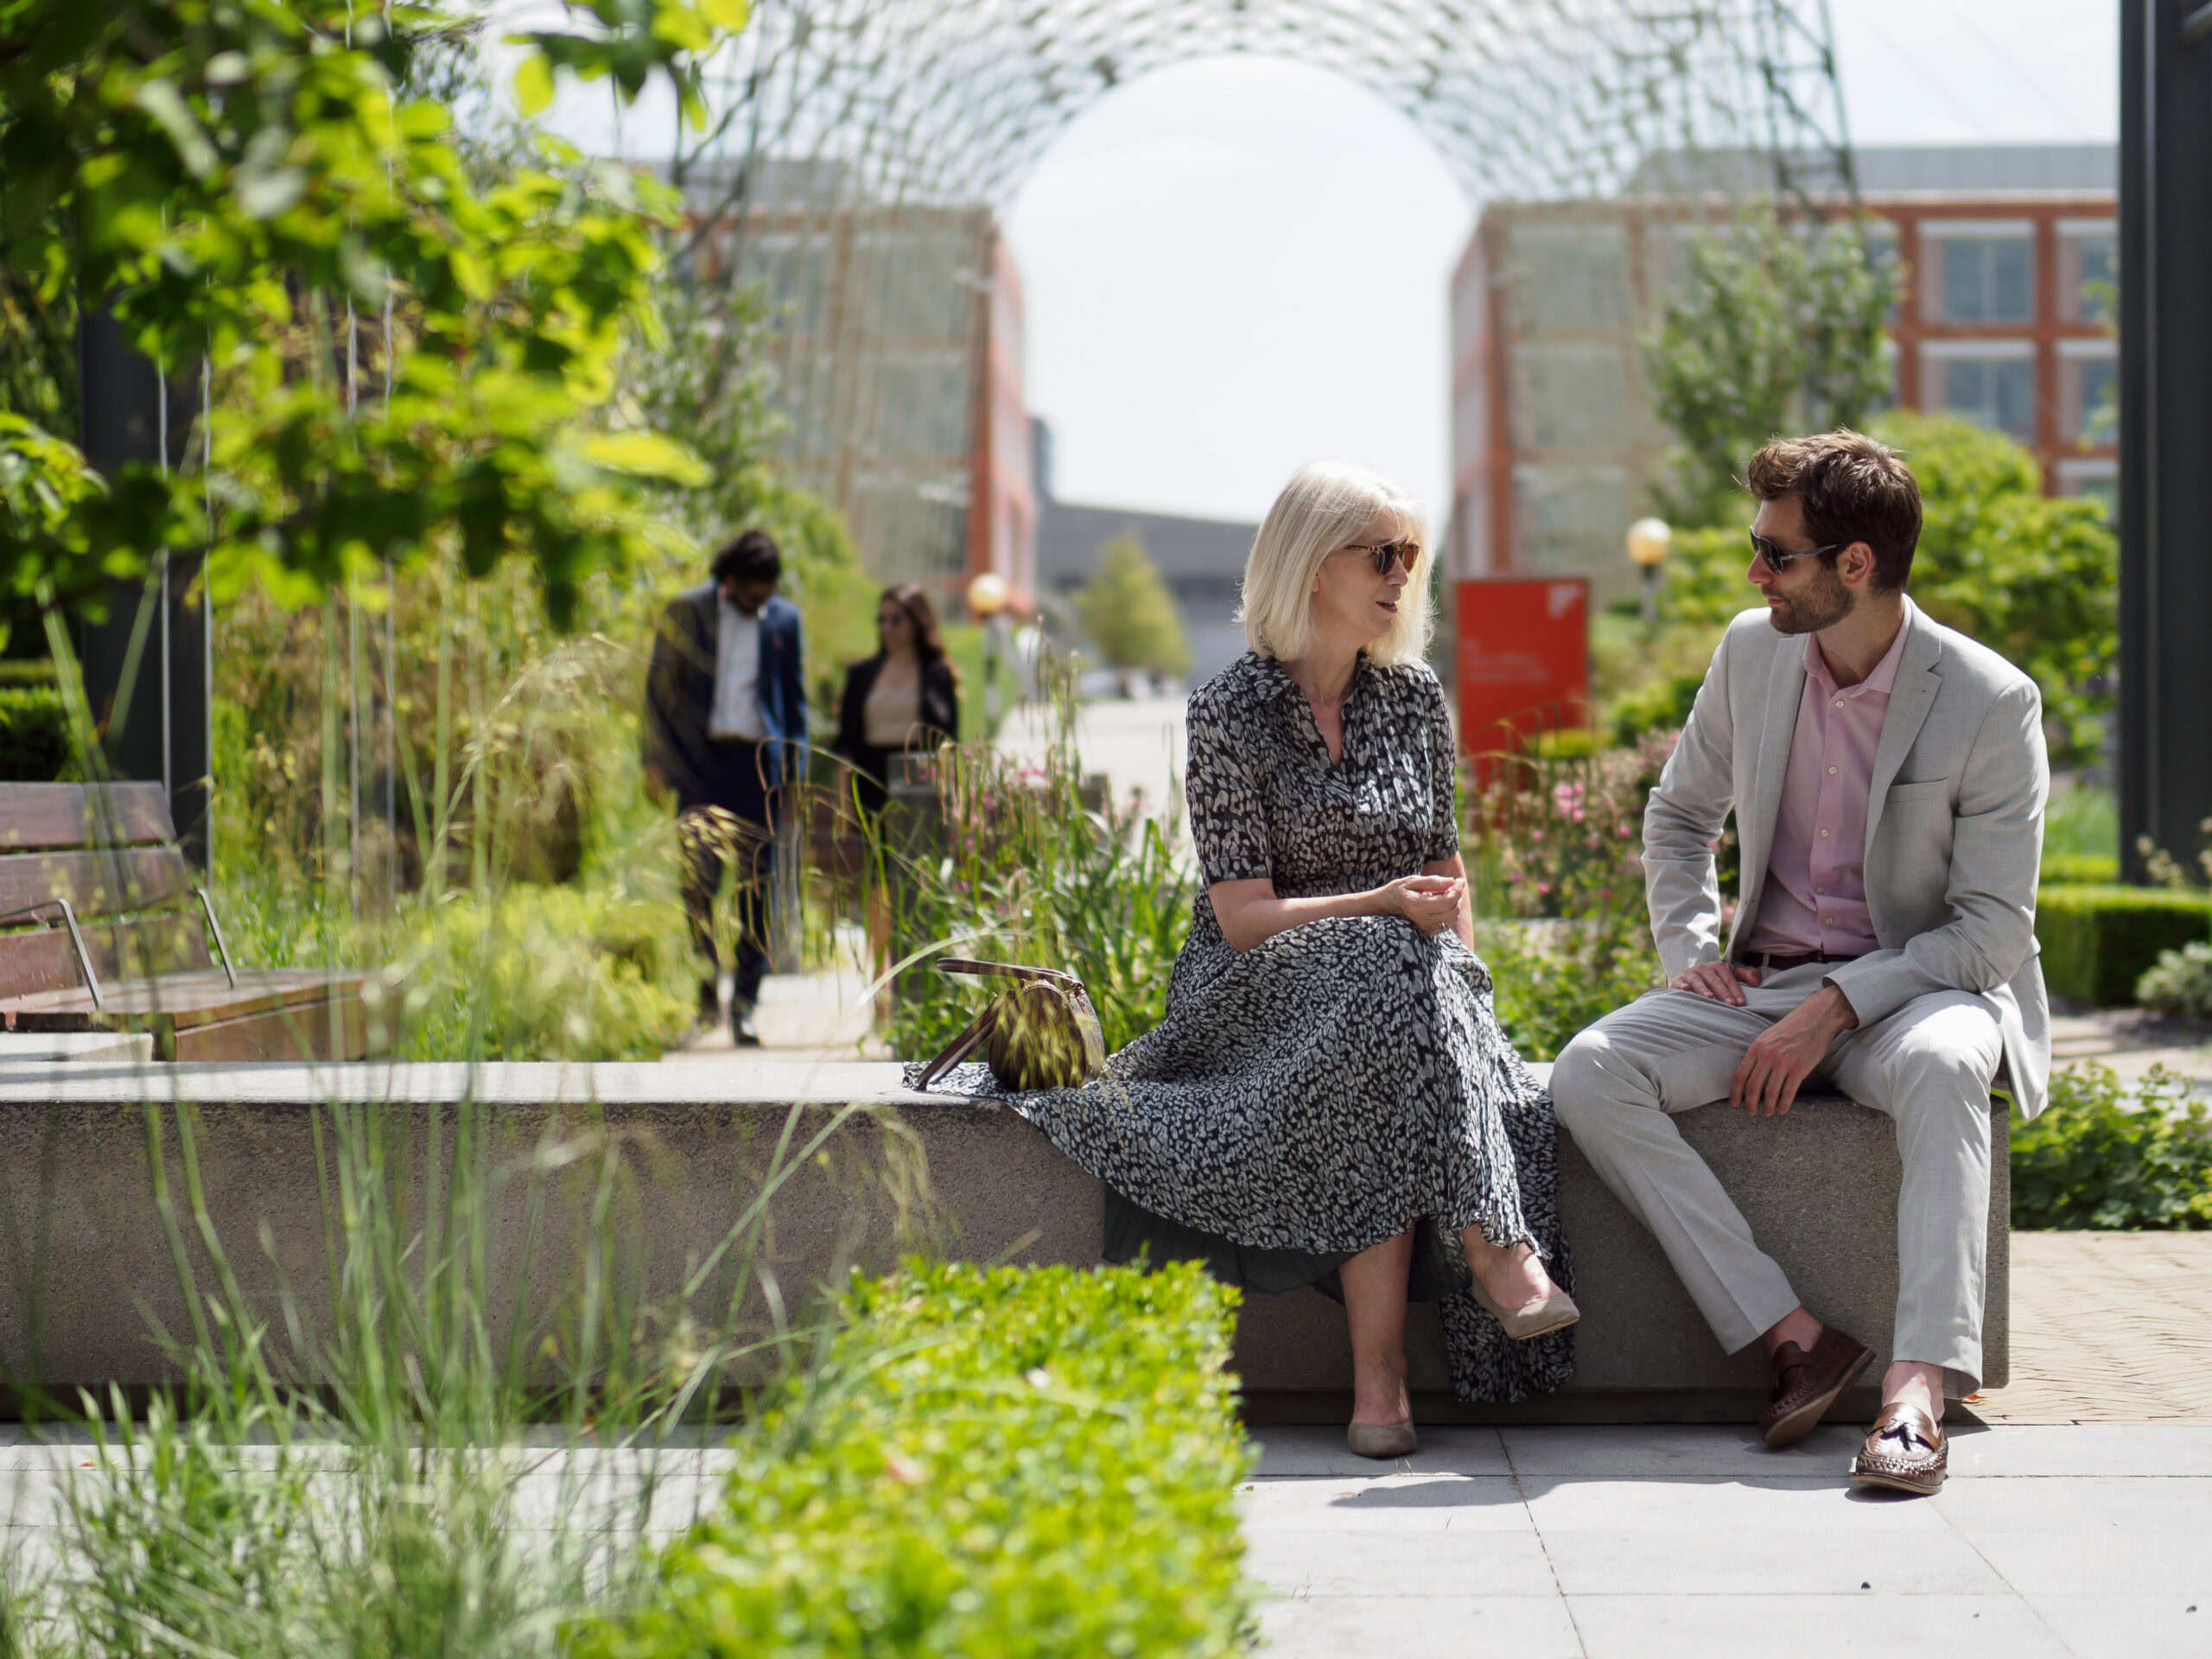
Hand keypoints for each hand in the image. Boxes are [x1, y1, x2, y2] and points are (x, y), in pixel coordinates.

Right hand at [1381, 874, 1464, 937]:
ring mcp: (1425, 928)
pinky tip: (1442, 904)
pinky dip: (1449, 913)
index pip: (1448, 900)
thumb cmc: (1397, 891)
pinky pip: (1446, 924)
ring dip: (1454, 905)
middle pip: (1453, 910)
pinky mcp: (1427, 932)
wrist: (1384, 908)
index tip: (1459, 880)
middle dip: (1457, 896)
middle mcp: (1422, 919)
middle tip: (1453, 885)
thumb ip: (1432, 881)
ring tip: (1447, 894)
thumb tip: (1452, 881)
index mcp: (1417, 905)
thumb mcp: (1411, 881)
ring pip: (1452, 918)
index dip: (1458, 890)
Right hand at [1672, 961, 1759, 1004]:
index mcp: (1718, 966)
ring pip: (1698, 981)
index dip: (1736, 990)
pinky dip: (1682, 987)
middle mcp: (1703, 968)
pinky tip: (1686, 990)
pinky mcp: (1678, 981)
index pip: (1729, 978)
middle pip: (1715, 980)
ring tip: (1710, 998)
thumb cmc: (1714, 981)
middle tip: (1731, 1004)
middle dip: (1723, 992)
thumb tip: (1756, 983)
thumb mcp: (1730, 975)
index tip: (1741, 1003)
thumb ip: (1745, 975)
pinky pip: (1680, 984)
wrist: (1689, 980)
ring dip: (1704, 989)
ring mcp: (1690, 974)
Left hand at [1731, 984, 1858, 1116]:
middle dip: (1750, 1103)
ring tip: (1767, 1113)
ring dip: (1768, 1106)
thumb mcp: (1766, 1037)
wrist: (1814, 1019)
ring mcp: (1784, 1062)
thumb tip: (1748, 1075)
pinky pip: (1789, 1091)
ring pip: (1770, 1092)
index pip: (1740, 1075)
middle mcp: (1768, 1056)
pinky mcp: (1800, 1068)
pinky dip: (1784, 1104)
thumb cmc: (1790, 1029)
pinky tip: (1782, 1110)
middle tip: (1750, 1113)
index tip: (1735, 1103)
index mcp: (1757, 1048)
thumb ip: (1757, 1055)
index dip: (1736, 1092)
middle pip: (1753, 1086)